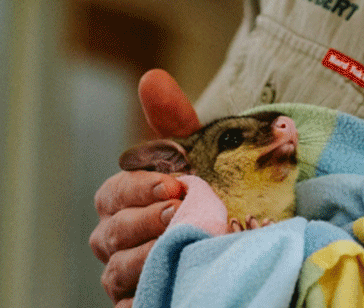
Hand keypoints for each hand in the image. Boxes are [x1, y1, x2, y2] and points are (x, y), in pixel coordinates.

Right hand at [91, 69, 201, 305]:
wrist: (254, 241)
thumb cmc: (218, 194)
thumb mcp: (203, 156)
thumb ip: (176, 122)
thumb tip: (152, 78)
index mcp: (125, 205)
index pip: (112, 195)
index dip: (137, 189)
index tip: (174, 183)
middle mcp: (119, 244)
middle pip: (109, 235)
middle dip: (141, 222)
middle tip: (178, 212)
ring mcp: (129, 280)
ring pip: (116, 274)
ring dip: (146, 258)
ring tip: (181, 243)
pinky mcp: (145, 306)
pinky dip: (145, 297)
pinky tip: (174, 283)